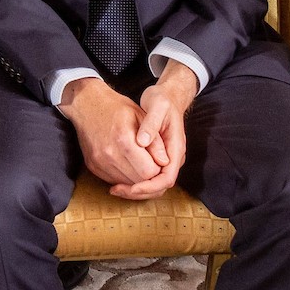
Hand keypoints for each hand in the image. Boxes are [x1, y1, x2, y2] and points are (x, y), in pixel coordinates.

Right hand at [58, 78, 162, 189]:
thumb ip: (155, 142)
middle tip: (151, 162)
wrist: (86, 104)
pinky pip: (114, 180)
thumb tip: (165, 162)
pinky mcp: (93, 167)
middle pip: (138, 181)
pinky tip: (126, 162)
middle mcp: (109, 154)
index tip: (158, 160)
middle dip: (148, 175)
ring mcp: (99, 162)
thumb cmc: (117, 108)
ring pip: (126, 184)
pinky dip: (123, 176)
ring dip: (136, 177)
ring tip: (139, 161)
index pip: (149, 171)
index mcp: (124, 140)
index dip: (158, 168)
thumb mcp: (141, 117)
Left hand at [111, 62, 196, 200]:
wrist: (168, 97)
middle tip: (116, 190)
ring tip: (114, 188)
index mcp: (175, 148)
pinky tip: (117, 179)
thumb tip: (142, 142)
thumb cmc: (163, 100)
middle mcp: (172, 158)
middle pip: (159, 187)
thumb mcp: (157, 107)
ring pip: (153, 184)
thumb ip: (151, 125)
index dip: (149, 186)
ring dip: (135, 189)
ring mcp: (164, 159)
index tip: (132, 187)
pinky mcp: (155, 158)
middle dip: (139, 192)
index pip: (167, 178)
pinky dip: (133, 181)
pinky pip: (147, 177)